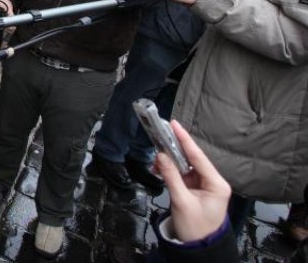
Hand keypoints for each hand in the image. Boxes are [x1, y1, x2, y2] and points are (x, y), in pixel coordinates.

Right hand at [155, 120, 230, 241]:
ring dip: (169, 161)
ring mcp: (203, 185)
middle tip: (162, 133)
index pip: (198, 157)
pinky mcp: (194, 189)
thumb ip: (171, 177)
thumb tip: (161, 156)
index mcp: (216, 184)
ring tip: (156, 158)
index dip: (185, 140)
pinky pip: (181, 174)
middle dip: (175, 148)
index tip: (175, 125)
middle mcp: (212, 181)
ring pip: (184, 165)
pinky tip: (159, 167)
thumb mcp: (182, 201)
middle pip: (192, 158)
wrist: (198, 247)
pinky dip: (170, 170)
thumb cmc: (195, 228)